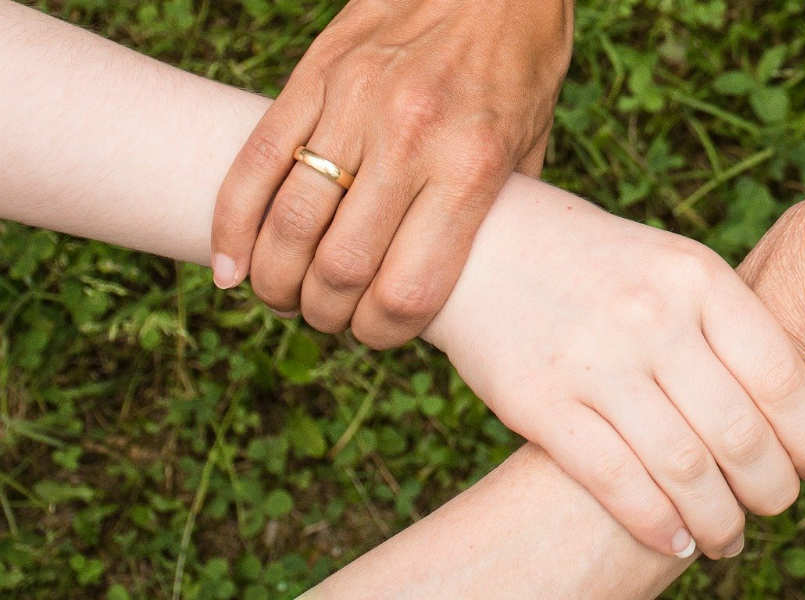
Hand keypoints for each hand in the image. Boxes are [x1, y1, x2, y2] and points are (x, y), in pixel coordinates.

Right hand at [211, 0, 572, 347]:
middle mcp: (409, 139)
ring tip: (284, 296)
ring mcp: (354, 103)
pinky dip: (232, 224)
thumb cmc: (522, 66)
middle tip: (329, 319)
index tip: (378, 336)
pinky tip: (230, 265)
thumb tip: (458, 284)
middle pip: (340, 266)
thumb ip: (492, 215)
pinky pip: (255, 161)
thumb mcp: (531, 148)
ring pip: (288, 221)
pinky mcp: (314, 75)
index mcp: (471, 167)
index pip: (407, 289)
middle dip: (326, 314)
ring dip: (276, 280)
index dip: (383, 333)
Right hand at [424, 178, 804, 559]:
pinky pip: (615, 481)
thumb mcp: (672, 267)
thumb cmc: (599, 266)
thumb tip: (795, 414)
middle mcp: (652, 317)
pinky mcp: (540, 402)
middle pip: (740, 433)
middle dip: (772, 488)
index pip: (780, 376)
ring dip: (720, 520)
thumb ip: (726, 326)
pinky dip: (657, 524)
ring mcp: (594, 361)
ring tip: (730, 538)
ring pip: (684, 469)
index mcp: (698, 277)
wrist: (481, 244)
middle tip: (777, 507)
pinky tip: (677, 541)